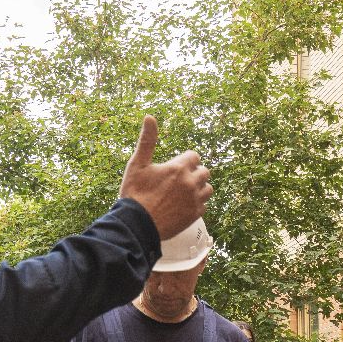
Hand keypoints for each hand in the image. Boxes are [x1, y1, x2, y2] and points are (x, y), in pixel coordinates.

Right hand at [118, 115, 212, 238]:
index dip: (185, 160)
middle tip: (178, 180)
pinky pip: (204, 205)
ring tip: (183, 192)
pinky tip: (183, 205)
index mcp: (179, 168)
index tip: (176, 167)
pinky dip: (196, 204)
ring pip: (208, 189)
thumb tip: (150, 117)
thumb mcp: (137, 164)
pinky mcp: (195, 215)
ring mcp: (195, 200)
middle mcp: (191, 183)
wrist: (137, 224)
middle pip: (204, 172)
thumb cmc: (135, 193)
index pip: (194, 156)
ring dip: (199, 188)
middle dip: (194, 173)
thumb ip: (147, 141)